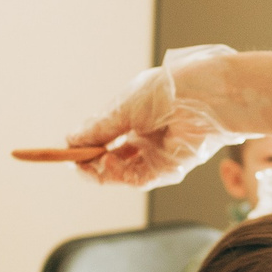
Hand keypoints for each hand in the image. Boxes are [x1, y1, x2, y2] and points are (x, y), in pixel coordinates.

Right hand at [65, 46, 237, 188]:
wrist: (204, 98)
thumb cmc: (168, 93)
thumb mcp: (125, 108)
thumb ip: (100, 128)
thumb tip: (71, 139)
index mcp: (137, 115)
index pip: (107, 134)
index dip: (86, 142)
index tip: (67, 147)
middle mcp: (146, 135)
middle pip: (112, 156)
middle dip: (90, 160)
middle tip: (74, 161)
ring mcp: (157, 153)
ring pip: (122, 171)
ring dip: (101, 170)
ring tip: (87, 162)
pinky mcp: (169, 168)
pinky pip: (138, 179)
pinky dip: (118, 174)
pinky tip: (107, 161)